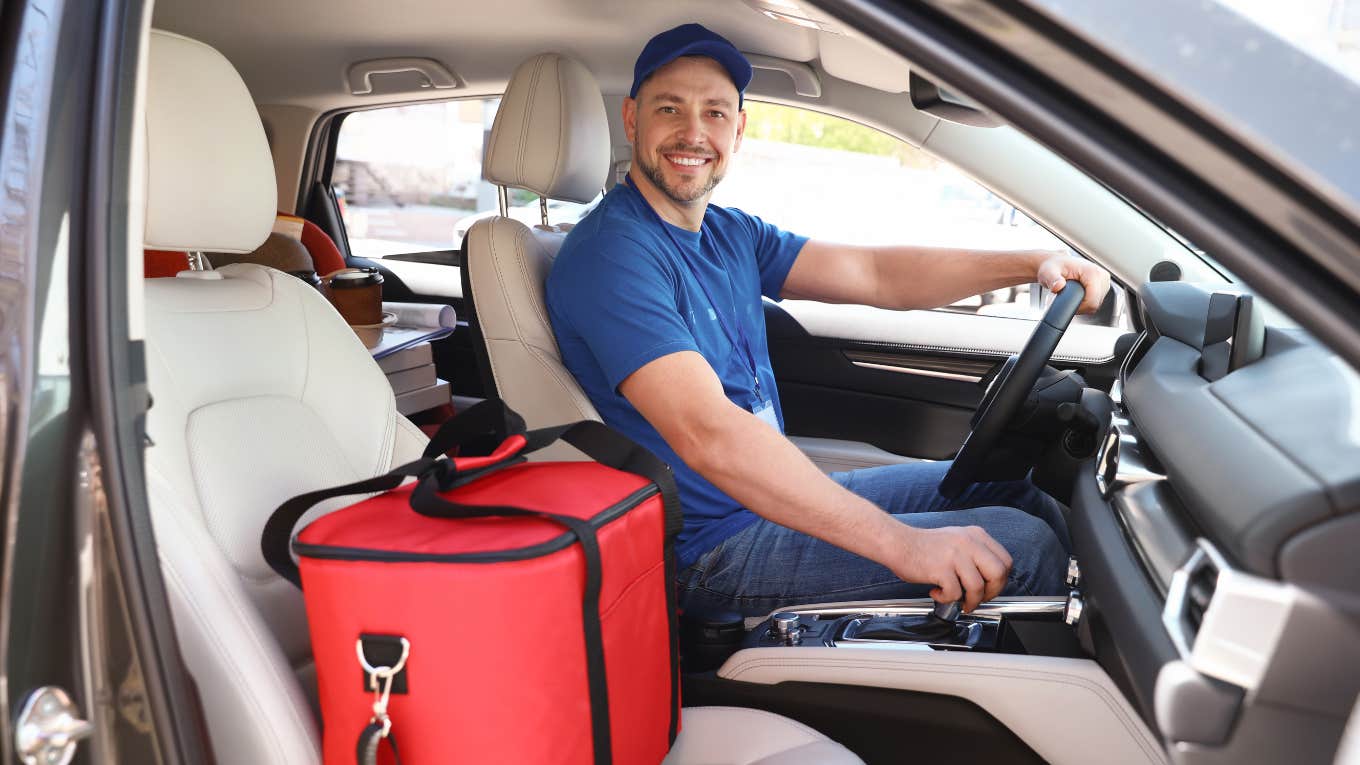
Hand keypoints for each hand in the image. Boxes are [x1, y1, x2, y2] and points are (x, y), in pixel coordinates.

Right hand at [889, 525, 1012, 611]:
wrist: (898, 543)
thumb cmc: (924, 546)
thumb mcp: (957, 540)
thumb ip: (975, 553)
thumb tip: (990, 580)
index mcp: (976, 535)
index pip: (1005, 560)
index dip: (1001, 580)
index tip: (990, 588)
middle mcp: (968, 542)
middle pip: (998, 573)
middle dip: (992, 592)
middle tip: (979, 598)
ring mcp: (955, 555)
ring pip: (978, 587)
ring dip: (970, 600)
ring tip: (958, 601)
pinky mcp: (941, 568)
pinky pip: (955, 593)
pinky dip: (947, 599)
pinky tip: (937, 592)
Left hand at [1036, 254, 1110, 314]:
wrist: (1056, 263)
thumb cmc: (1054, 266)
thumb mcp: (1049, 272)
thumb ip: (1053, 280)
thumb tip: (1058, 286)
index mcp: (1092, 272)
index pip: (1092, 301)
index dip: (1078, 307)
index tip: (1066, 303)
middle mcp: (1101, 276)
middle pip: (1094, 304)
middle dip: (1078, 306)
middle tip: (1065, 298)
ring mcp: (1104, 282)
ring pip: (1095, 305)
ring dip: (1081, 304)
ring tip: (1070, 295)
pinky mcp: (1103, 286)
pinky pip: (1095, 302)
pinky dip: (1085, 302)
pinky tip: (1076, 295)